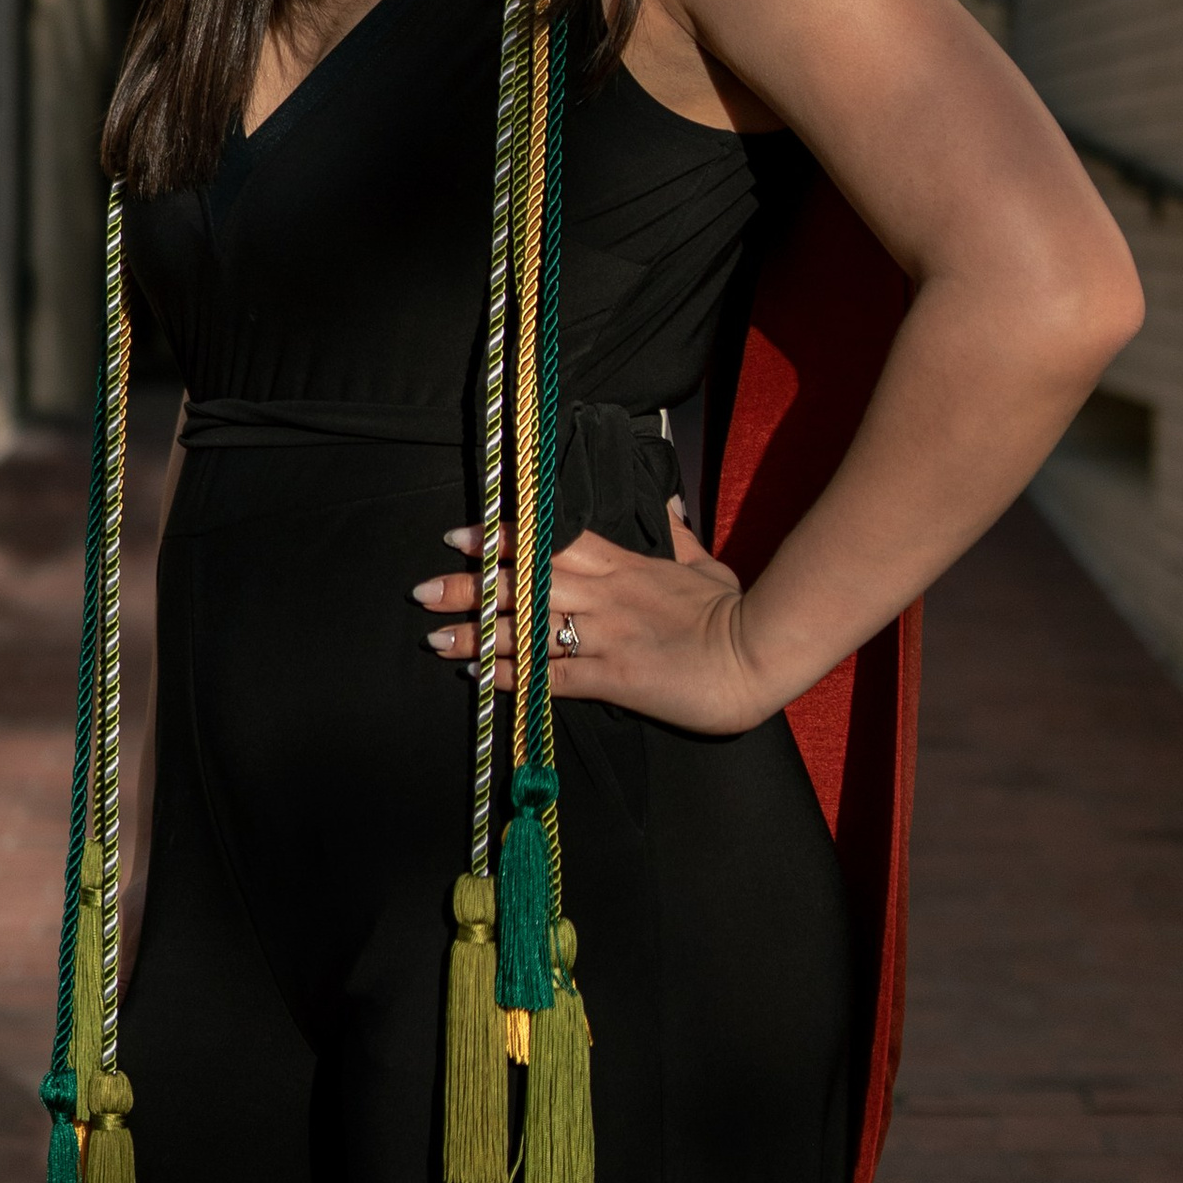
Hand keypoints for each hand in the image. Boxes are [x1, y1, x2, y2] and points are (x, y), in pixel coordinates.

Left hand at [411, 505, 781, 736]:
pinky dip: (514, 676)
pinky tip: (479, 677)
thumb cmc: (733, 610)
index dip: (503, 538)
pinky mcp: (615, 677)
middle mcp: (606, 595)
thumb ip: (676, 535)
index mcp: (625, 565)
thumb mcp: (703, 563)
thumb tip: (666, 504)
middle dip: (471, 586)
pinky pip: (553, 676)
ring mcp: (608, 635)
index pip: (552, 541)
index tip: (463, 535)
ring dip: (479, 632)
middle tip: (423, 587)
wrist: (758, 652)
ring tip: (435, 635)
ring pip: (529, 628)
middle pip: (527, 583)